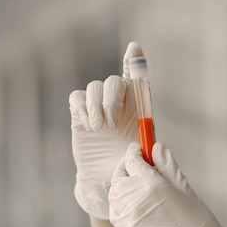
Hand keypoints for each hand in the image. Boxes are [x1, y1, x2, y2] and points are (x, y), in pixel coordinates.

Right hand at [69, 42, 142, 218]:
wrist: (106, 177)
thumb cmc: (129, 164)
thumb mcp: (144, 151)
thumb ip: (147, 138)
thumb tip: (149, 136)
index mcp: (136, 105)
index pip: (135, 77)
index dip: (134, 60)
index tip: (134, 49)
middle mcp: (117, 101)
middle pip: (113, 81)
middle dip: (112, 98)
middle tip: (112, 122)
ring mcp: (97, 106)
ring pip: (94, 86)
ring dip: (97, 106)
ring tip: (101, 127)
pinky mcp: (79, 112)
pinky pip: (77, 96)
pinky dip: (83, 108)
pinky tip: (89, 126)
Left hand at [109, 142, 226, 226]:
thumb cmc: (198, 221)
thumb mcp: (185, 188)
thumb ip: (167, 165)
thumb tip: (156, 148)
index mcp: (152, 185)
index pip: (133, 160)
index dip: (136, 152)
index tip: (140, 150)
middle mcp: (135, 200)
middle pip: (119, 176)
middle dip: (127, 168)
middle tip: (137, 165)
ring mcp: (128, 218)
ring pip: (115, 194)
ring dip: (122, 186)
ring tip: (137, 185)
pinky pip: (116, 212)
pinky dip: (121, 203)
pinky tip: (136, 203)